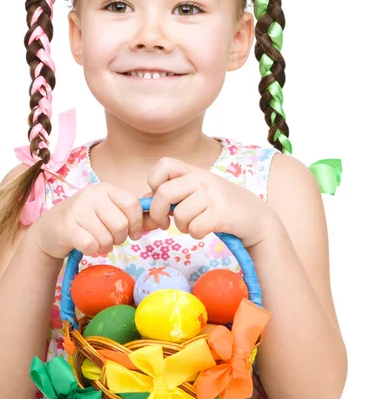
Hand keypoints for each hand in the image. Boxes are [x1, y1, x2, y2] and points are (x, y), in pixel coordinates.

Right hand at [33, 182, 148, 258]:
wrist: (49, 230)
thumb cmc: (85, 221)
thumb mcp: (108, 212)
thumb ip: (132, 216)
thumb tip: (158, 221)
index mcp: (105, 189)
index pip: (132, 205)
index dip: (137, 223)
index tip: (134, 233)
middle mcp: (91, 194)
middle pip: (121, 224)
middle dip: (120, 238)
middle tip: (110, 239)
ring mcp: (77, 209)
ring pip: (107, 237)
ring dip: (105, 246)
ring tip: (97, 242)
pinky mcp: (66, 226)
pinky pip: (91, 245)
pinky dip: (92, 250)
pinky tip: (86, 245)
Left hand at [142, 157, 275, 247]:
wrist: (256, 218)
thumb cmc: (220, 207)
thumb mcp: (197, 193)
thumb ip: (172, 196)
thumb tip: (143, 204)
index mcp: (194, 171)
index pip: (163, 164)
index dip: (154, 182)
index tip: (159, 197)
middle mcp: (203, 179)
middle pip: (164, 193)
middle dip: (158, 214)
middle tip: (164, 223)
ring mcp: (213, 195)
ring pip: (179, 215)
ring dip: (182, 227)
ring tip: (194, 225)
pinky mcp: (222, 213)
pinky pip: (194, 228)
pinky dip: (196, 234)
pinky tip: (205, 230)